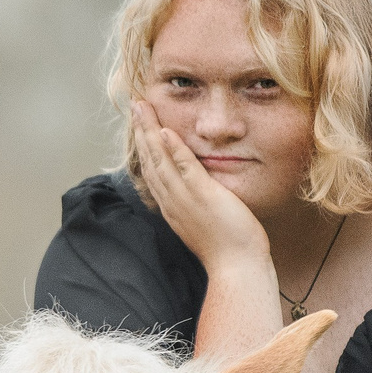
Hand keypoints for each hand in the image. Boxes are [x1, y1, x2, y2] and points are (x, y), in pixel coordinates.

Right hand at [133, 100, 270, 274]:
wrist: (236, 267)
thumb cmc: (228, 248)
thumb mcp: (205, 221)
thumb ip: (197, 203)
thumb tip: (198, 190)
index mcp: (171, 206)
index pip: (152, 170)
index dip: (144, 144)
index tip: (141, 123)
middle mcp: (171, 201)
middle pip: (149, 160)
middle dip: (140, 130)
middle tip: (135, 104)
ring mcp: (185, 199)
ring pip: (160, 160)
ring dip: (149, 132)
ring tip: (142, 107)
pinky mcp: (203, 197)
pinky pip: (185, 169)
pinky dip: (173, 149)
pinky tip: (165, 131)